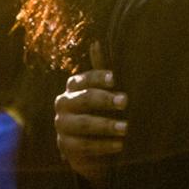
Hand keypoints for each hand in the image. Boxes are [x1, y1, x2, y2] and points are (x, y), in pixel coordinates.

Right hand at [54, 69, 127, 187]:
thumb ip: (101, 69)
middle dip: (106, 100)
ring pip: (83, 124)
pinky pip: (83, 145)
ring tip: (126, 128)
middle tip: (125, 101)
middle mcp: (63, 103)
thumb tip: (96, 42)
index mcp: (73, 86)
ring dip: (106, 125)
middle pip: (84, 99)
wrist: (94, 147)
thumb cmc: (102, 111)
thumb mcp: (104, 91)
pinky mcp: (64, 146)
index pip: (85, 78)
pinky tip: (120, 144)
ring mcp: (61, 125)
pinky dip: (104, 145)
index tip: (115, 79)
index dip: (99, 77)